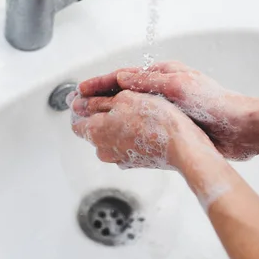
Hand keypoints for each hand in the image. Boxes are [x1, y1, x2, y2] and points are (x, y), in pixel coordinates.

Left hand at [69, 89, 214, 169]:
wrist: (182, 145)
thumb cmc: (156, 121)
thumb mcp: (125, 99)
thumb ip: (98, 101)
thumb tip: (80, 102)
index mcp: (95, 133)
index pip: (77, 121)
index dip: (83, 106)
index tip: (93, 96)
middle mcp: (103, 150)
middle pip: (94, 129)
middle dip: (102, 114)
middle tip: (120, 98)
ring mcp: (120, 158)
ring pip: (111, 137)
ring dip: (119, 124)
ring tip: (136, 109)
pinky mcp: (136, 162)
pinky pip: (126, 144)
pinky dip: (131, 134)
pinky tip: (145, 123)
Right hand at [78, 62, 258, 159]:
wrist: (240, 128)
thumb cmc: (214, 103)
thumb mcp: (178, 86)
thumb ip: (149, 81)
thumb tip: (122, 78)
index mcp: (163, 75)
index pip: (123, 76)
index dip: (100, 83)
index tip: (80, 90)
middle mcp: (162, 91)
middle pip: (124, 94)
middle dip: (100, 101)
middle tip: (77, 108)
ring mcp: (167, 109)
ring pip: (131, 112)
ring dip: (110, 117)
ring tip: (90, 125)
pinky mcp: (173, 127)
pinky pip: (143, 127)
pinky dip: (127, 131)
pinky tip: (117, 141)